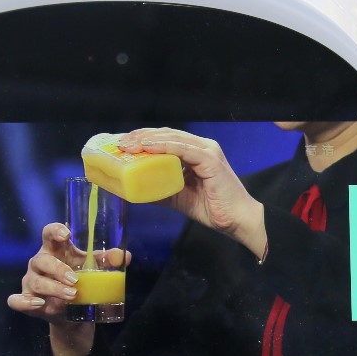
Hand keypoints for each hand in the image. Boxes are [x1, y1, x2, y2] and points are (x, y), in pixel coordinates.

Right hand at [5, 222, 125, 320]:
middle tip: (75, 280)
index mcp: (55, 250)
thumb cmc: (82, 282)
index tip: (66, 234)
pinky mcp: (27, 300)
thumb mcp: (95, 270)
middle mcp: (40, 263)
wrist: (73, 314)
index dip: (55, 230)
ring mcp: (31, 281)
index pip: (49, 233)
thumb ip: (107, 261)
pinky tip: (39, 303)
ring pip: (35, 281)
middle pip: (42, 260)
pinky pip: (16, 300)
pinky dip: (24, 302)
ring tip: (72, 295)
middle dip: (58, 269)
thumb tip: (124, 256)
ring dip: (53, 288)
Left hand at [118, 128, 267, 258]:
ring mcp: (207, 151)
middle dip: (141, 136)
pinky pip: (183, 149)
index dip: (144, 138)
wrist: (236, 220)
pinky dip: (164, 147)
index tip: (124, 144)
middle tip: (121, 143)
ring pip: (173, 138)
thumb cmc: (212, 208)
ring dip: (148, 140)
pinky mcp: (210, 160)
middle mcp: (202, 147)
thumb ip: (160, 190)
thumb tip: (135, 191)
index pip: (166, 139)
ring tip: (129, 145)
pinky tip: (148, 148)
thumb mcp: (178, 197)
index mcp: (195, 153)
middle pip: (167, 134)